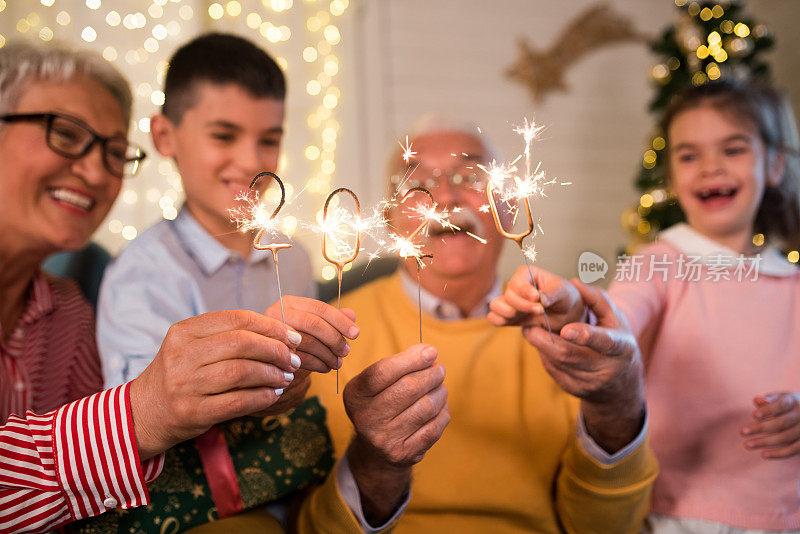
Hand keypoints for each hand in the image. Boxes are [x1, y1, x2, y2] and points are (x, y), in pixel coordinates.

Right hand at [130, 310, 300, 459]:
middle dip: (276, 350)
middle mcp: (182, 355)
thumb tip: (280, 334)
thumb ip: (228, 336)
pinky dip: (262, 397)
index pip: (236, 319)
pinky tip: (274, 394)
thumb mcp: (193, 346)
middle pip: (242, 343)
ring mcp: (185, 384)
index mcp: (184, 331)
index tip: (292, 335)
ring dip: (272, 374)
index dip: (271, 326)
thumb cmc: (180, 374)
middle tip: (293, 359)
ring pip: (242, 371)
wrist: (144, 412)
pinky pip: (238, 401)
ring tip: (286, 377)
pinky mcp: (192, 412)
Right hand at [265, 296, 358, 372]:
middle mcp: (277, 313)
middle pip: (314, 324)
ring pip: (308, 342)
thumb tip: (351, 315)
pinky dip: (318, 364)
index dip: (340, 321)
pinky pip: (301, 358)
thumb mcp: (314, 326)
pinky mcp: (272, 352)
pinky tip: (326, 368)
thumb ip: (332, 319)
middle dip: (334, 339)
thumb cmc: (296, 338)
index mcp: (290, 303)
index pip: (320, 308)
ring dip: (328, 355)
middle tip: (347, 351)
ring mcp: (272, 332)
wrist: (271, 357)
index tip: (356, 333)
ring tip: (338, 363)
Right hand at [343, 344, 448, 524]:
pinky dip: (442, 412)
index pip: (383, 372)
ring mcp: (385, 439)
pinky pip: (435, 427)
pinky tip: (439, 406)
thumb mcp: (375, 383)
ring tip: (440, 386)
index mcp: (355, 395)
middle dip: (431, 374)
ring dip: (440, 392)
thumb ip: (397, 364)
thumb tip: (428, 352)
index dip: (411, 359)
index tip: (431, 351)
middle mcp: (366, 419)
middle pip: (409, 388)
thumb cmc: (380, 404)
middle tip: (439, 369)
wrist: (375, 451)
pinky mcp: (404, 454)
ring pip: (426, 406)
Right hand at [488, 265, 584, 331]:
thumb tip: (541, 298)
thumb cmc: (565, 297)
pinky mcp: (508, 316)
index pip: (517, 280)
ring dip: (509, 313)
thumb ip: (552, 292)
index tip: (537, 298)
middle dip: (522, 305)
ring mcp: (511, 302)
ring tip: (526, 316)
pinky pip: (494, 318)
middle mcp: (516, 287)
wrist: (566, 315)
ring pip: (496, 305)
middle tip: (540, 311)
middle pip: (508, 295)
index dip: (525, 290)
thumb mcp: (564, 291)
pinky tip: (515, 322)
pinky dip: (500, 321)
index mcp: (527, 274)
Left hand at [522, 280, 644, 452]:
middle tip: (529, 324)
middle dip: (545, 339)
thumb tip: (574, 282)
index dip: (585, 336)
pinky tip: (544, 344)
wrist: (620, 385)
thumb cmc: (617, 341)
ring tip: (535, 329)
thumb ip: (597, 299)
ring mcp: (587, 383)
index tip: (566, 330)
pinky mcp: (572, 388)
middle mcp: (605, 368)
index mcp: (621, 348)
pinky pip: (552, 369)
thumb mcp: (616, 319)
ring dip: (541, 344)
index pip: (604, 342)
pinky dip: (544, 354)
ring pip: (556, 362)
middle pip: (569, 355)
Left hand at [742, 392, 799, 458]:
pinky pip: (793, 450)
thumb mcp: (778, 399)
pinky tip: (763, 455)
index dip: (768, 410)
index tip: (754, 415)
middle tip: (742, 432)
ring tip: (747, 445)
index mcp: (793, 401)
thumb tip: (757, 400)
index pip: (781, 405)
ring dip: (764, 442)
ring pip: (785, 438)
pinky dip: (778, 454)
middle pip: (780, 423)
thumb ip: (768, 400)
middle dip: (760, 428)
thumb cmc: (786, 405)